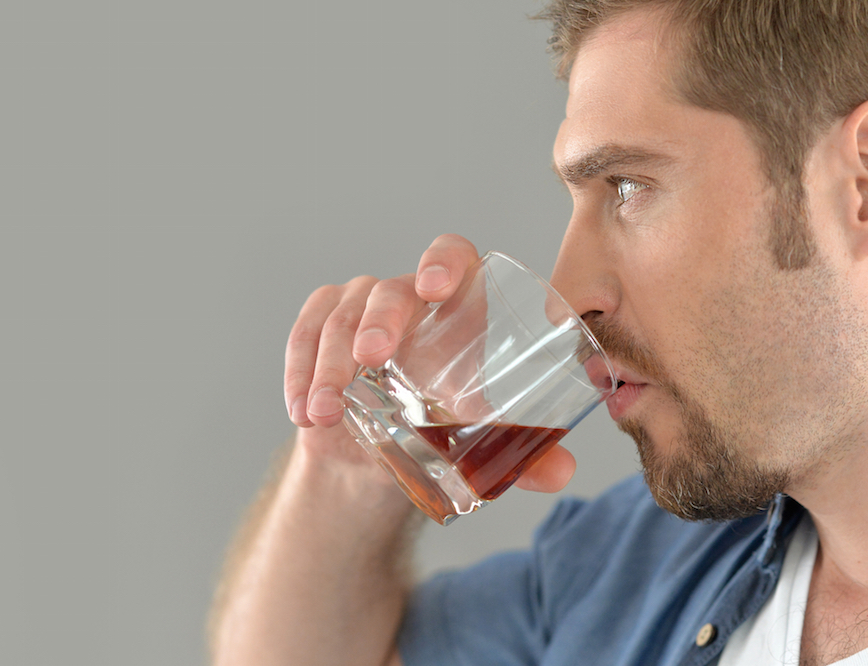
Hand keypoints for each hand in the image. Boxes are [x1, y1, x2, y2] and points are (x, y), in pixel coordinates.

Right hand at [283, 234, 576, 492]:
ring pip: (340, 316)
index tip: (434, 287)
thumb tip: (560, 472)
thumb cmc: (445, 428)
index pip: (452, 257)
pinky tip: (302, 412)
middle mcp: (408, 299)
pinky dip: (299, 373)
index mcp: (457, 307)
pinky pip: (303, 336)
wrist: (385, 456)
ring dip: (328, 366)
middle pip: (389, 290)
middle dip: (379, 321)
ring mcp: (359, 308)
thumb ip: (525, 453)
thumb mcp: (484, 441)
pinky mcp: (319, 328)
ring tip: (325, 413)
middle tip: (372, 360)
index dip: (443, 262)